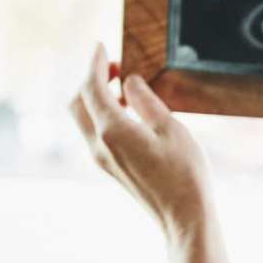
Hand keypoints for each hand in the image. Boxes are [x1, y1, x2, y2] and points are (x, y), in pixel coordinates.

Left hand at [69, 44, 212, 239]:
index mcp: (112, 130)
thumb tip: (129, 81)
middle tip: (114, 65)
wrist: (184, 217)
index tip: (100, 45)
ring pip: (84, 118)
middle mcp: (99, 145)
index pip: (91, 88)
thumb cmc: (184, 173)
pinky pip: (95, 132)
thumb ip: (145, 100)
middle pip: (78, 103)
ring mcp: (102, 159)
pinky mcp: (110, 167)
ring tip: (123, 85)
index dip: (94, 63)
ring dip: (95, 97)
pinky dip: (102, 113)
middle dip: (90, 79)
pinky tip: (128, 111)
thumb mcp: (170, 128)